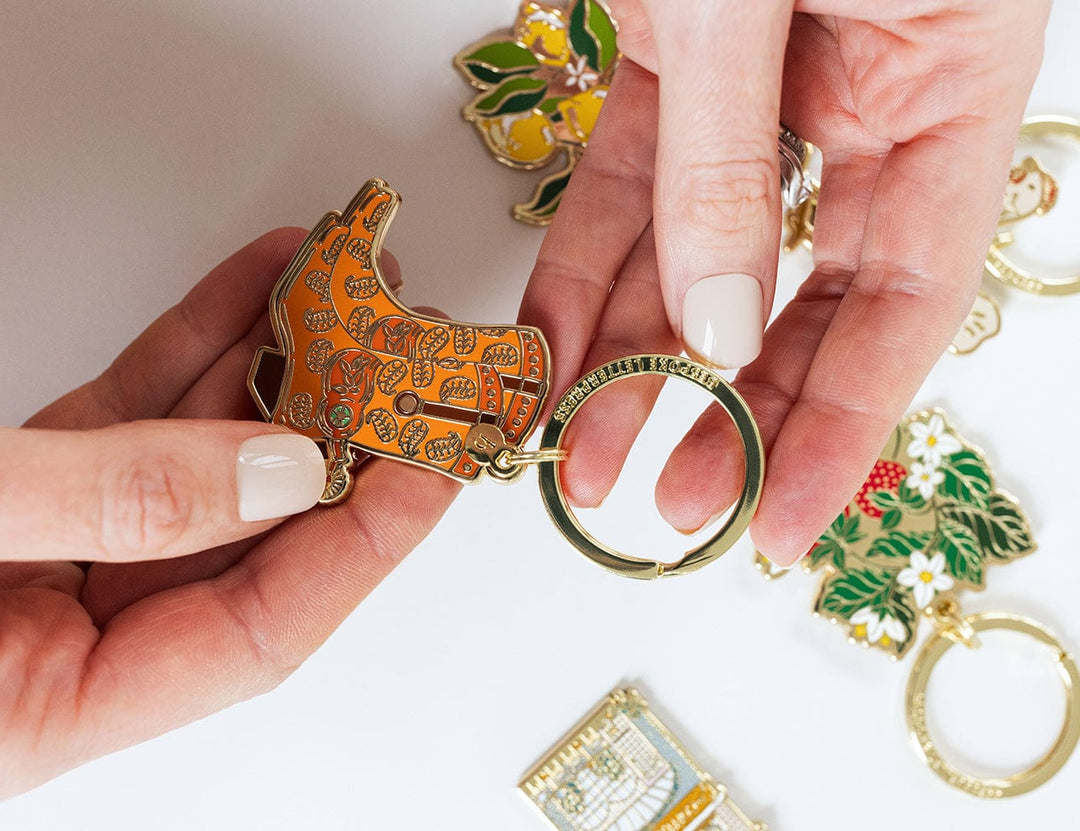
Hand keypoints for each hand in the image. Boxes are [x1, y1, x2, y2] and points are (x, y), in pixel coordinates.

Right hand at [0, 230, 459, 796]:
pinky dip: (188, 345)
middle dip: (331, 436)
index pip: (258, 631)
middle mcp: (55, 639)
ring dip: (271, 368)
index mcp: (48, 712)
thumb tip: (278, 472)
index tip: (435, 466)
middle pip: (241, 536)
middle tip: (412, 361)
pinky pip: (123, 410)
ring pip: (190, 456)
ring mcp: (35, 551)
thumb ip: (117, 506)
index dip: (359, 545)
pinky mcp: (8, 481)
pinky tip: (255, 290)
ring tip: (353, 294)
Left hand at [520, 0, 1048, 563]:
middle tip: (677, 502)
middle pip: (803, 298)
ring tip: (584, 446)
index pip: (908, 298)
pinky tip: (554, 343)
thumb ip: (731, 157)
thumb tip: (717, 325)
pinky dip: (584, 263)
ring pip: (695, 251)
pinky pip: (624, 180)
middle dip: (730, 410)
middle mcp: (861, 94)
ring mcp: (760, 81)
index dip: (843, 424)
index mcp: (947, 79)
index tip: (782, 521)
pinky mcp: (666, 49)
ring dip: (633, 353)